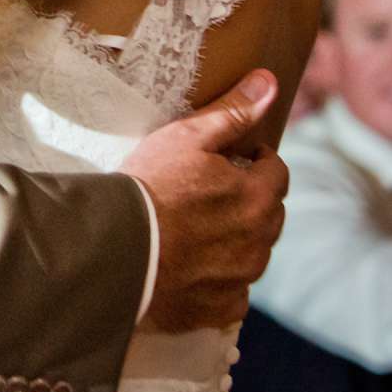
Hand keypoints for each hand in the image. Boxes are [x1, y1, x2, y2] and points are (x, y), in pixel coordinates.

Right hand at [124, 68, 287, 333]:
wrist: (114, 252)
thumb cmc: (149, 186)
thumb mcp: (187, 138)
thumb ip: (233, 113)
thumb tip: (269, 82)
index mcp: (258, 198)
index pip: (277, 172)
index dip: (256, 160)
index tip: (230, 158)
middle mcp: (259, 242)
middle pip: (269, 214)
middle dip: (250, 199)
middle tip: (209, 191)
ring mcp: (241, 279)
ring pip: (253, 253)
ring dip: (238, 239)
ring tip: (197, 228)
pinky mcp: (219, 309)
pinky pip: (234, 293)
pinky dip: (221, 280)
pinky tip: (192, 267)